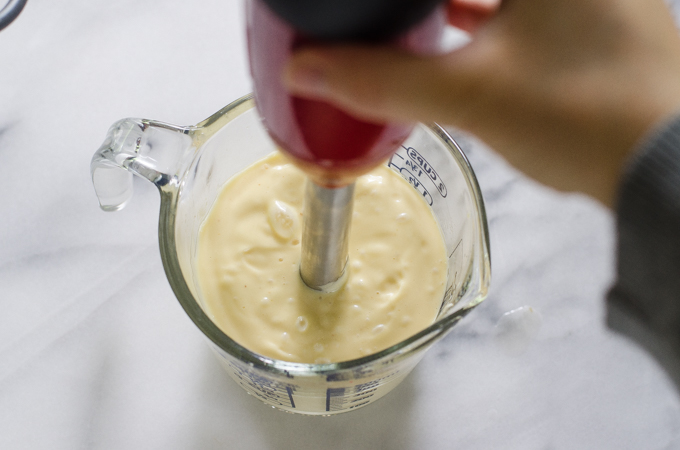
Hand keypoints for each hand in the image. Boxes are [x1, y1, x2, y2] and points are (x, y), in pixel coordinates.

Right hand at [284, 0, 679, 205]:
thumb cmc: (587, 117)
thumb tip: (307, 68)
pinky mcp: (591, 13)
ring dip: (455, 4)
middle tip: (390, 15)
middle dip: (424, 3)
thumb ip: (383, 78)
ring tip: (413, 18)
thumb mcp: (470, 94)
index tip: (375, 10)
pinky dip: (485, 11)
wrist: (661, 166)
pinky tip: (457, 28)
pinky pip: (521, 2)